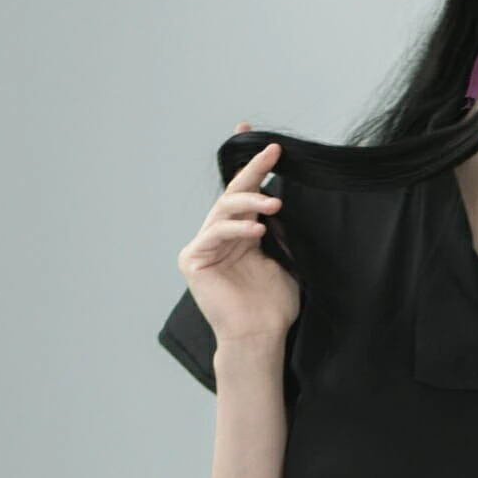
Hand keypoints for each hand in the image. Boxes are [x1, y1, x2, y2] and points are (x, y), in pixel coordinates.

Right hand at [176, 120, 299, 347]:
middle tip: (271, 151)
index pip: (246, 194)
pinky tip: (257, 231)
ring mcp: (203, 247)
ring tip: (275, 204)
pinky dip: (236, 229)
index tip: (265, 141)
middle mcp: (220, 237)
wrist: (260, 336)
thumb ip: (280, 232)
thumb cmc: (274, 306)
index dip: (254, 167)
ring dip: (250, 201)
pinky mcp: (192, 260)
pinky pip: (214, 233)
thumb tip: (282, 202)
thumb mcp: (284, 259)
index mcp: (241, 235)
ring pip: (224, 210)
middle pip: (234, 194)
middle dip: (252, 170)